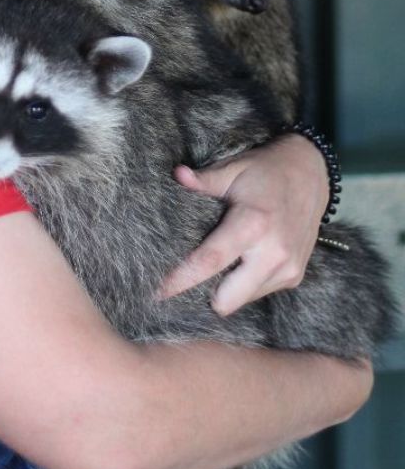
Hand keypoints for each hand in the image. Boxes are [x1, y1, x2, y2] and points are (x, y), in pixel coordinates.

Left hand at [159, 134, 328, 314]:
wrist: (313, 173)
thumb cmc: (266, 170)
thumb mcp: (234, 168)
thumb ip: (205, 180)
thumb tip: (177, 175)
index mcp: (254, 224)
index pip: (210, 261)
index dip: (181, 280)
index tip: (156, 292)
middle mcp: (273, 252)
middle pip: (226, 299)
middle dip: (204, 293)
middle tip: (189, 275)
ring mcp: (288, 268)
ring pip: (241, 300)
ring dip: (226, 288)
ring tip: (222, 259)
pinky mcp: (295, 276)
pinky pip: (258, 293)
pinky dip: (245, 282)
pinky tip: (244, 259)